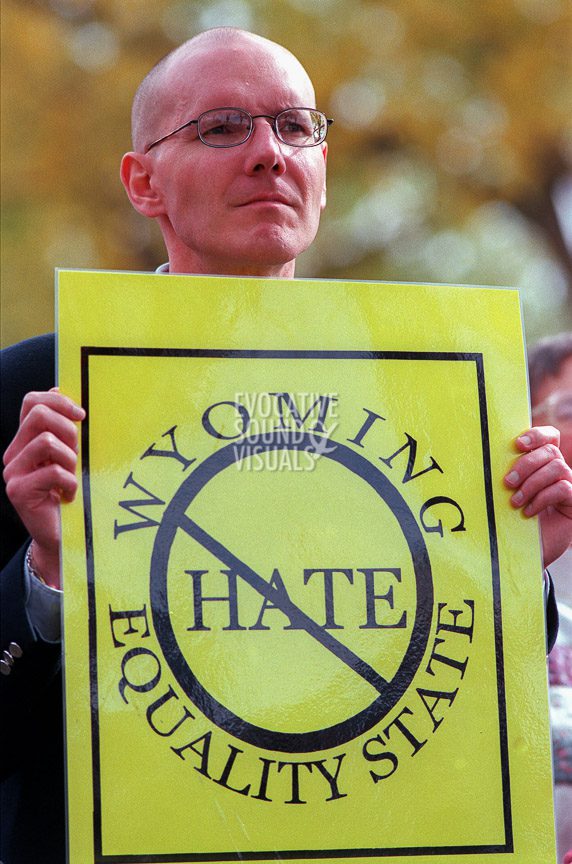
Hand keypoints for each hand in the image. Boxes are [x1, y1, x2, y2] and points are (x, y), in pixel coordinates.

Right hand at [2, 388, 84, 587]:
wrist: (59, 537)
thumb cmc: (68, 495)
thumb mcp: (69, 456)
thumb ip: (62, 429)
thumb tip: (57, 389)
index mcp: (24, 441)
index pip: (32, 402)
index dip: (58, 401)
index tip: (81, 415)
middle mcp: (13, 454)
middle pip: (38, 415)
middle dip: (68, 430)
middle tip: (77, 453)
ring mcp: (12, 472)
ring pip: (46, 441)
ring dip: (70, 458)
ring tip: (72, 477)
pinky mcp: (18, 490)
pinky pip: (52, 471)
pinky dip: (70, 482)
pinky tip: (69, 495)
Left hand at [504, 426, 571, 567]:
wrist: (523, 552)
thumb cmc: (510, 521)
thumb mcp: (504, 495)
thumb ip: (504, 475)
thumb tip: (482, 457)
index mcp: (541, 462)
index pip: (548, 437)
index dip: (536, 435)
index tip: (517, 444)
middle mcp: (557, 471)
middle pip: (550, 451)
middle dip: (526, 464)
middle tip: (507, 483)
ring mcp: (568, 486)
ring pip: (557, 467)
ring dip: (532, 483)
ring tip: (515, 502)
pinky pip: (563, 489)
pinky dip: (542, 498)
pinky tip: (528, 512)